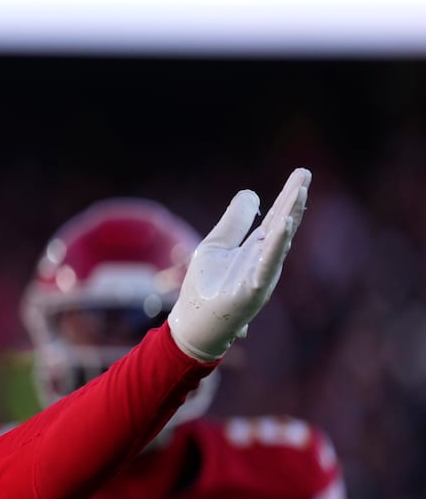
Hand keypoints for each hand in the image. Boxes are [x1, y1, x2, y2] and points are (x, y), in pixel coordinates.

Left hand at [166, 167, 310, 362]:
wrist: (193, 324)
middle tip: (305, 174)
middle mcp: (264, 260)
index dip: (288, 196)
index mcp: (257, 249)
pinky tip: (285, 227)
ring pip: (280, 242)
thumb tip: (252, 193)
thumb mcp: (217, 244)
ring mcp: (261, 275)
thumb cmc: (206, 287)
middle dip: (294, 200)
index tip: (302, 173)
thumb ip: (234, 221)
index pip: (276, 217)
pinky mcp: (253, 290)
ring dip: (290, 217)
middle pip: (283, 225)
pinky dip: (276, 246)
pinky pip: (267, 265)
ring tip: (299, 193)